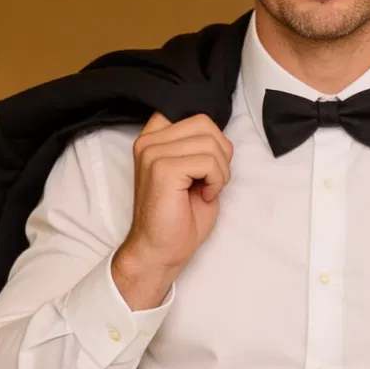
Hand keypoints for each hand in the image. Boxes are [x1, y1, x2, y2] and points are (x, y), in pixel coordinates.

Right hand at [112, 111, 232, 308]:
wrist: (161, 251)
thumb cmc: (179, 217)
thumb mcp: (193, 172)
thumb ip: (200, 147)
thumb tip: (220, 135)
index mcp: (153, 138)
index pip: (197, 117)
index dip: (213, 141)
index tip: (207, 168)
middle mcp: (148, 141)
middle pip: (205, 124)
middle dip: (221, 155)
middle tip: (212, 181)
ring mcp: (153, 153)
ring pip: (210, 142)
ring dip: (220, 171)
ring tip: (206, 190)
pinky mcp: (162, 169)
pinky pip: (208, 162)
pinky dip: (216, 180)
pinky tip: (203, 196)